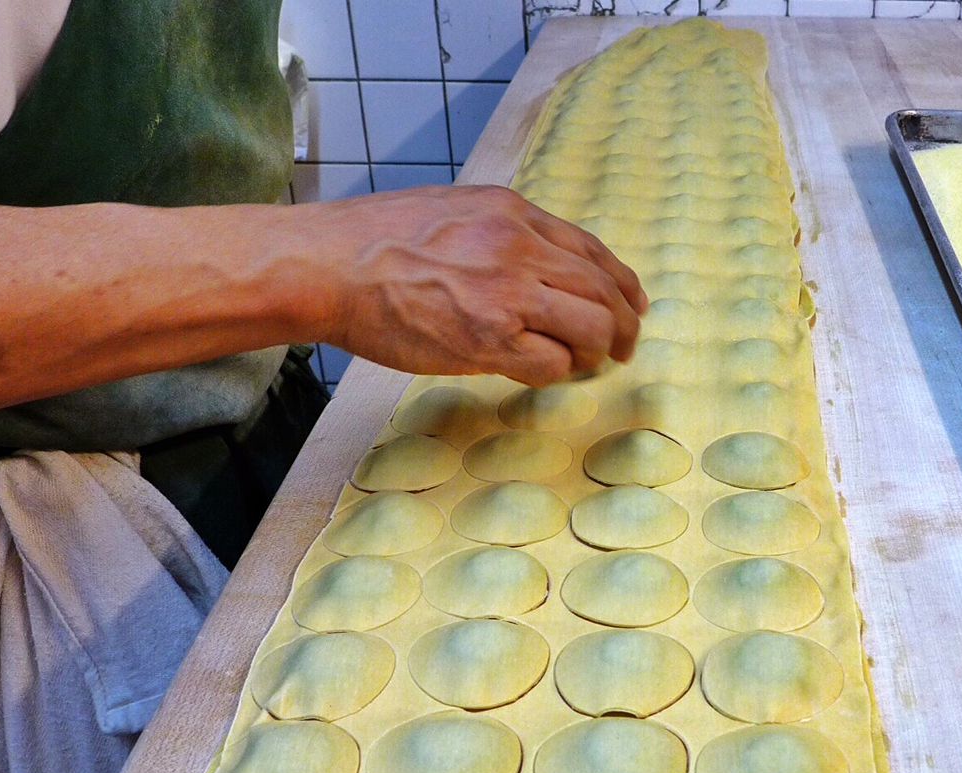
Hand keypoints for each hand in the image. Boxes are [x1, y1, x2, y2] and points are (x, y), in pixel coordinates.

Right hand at [306, 185, 647, 384]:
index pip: (590, 250)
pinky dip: (556, 372)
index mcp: (512, 212)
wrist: (328, 265)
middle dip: (623, 325)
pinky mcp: (490, 339)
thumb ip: (501, 232)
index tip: (632, 304)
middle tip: (623, 348)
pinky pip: (551, 364)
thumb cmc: (375, 242)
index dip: (621, 283)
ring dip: (595, 352)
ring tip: (585, 364)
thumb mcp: (453, 210)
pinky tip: (542, 372)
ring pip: (590, 328)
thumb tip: (538, 268)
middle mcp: (519, 247)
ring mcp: (508, 294)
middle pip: (602, 291)